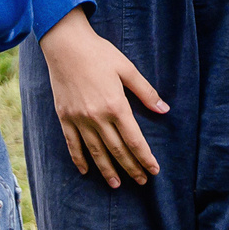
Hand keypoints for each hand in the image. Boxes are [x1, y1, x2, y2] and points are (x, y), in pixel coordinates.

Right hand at [38, 10, 168, 186]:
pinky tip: (86, 171)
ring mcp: (79, 118)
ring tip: (117, 184)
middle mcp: (97, 117)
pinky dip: (79, 159)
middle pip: (117, 150)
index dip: (145, 158)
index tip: (154, 171)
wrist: (65, 45)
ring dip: (107, 170)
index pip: (134, 140)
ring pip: (96, 151)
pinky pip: (72, 143)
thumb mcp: (127, 69)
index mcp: (116, 105)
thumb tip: (164, 110)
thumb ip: (146, 92)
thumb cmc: (99, 53)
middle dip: (131, 168)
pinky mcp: (64, 116)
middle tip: (142, 181)